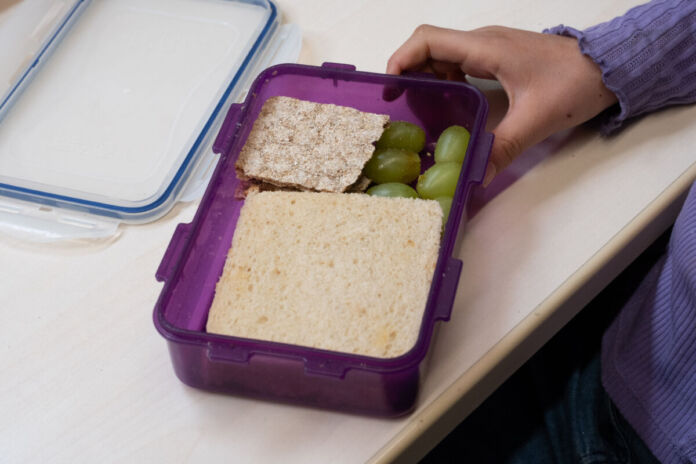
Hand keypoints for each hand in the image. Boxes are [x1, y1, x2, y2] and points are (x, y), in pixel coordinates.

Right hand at [387, 25, 617, 185]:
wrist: (609, 67)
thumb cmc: (575, 82)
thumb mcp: (535, 120)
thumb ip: (501, 148)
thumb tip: (474, 176)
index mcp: (486, 48)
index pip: (428, 40)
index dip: (400, 59)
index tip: (389, 89)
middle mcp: (483, 42)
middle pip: (428, 46)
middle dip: (408, 72)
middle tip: (399, 105)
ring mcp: (490, 47)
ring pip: (442, 53)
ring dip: (426, 76)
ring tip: (420, 109)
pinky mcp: (498, 57)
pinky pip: (458, 62)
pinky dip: (445, 79)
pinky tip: (450, 105)